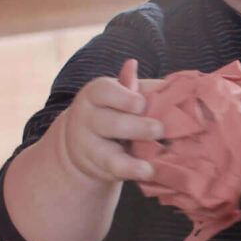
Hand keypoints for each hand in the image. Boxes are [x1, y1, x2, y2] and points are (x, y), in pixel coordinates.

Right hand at [53, 60, 161, 184]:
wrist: (82, 142)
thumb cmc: (113, 109)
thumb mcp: (120, 94)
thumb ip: (134, 86)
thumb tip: (140, 68)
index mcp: (95, 94)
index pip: (104, 92)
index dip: (123, 98)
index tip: (142, 104)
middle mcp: (87, 120)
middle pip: (109, 123)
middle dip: (135, 127)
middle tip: (159, 129)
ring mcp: (90, 147)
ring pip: (107, 154)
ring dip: (130, 161)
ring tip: (149, 166)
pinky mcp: (99, 168)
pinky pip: (115, 171)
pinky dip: (131, 172)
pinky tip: (148, 172)